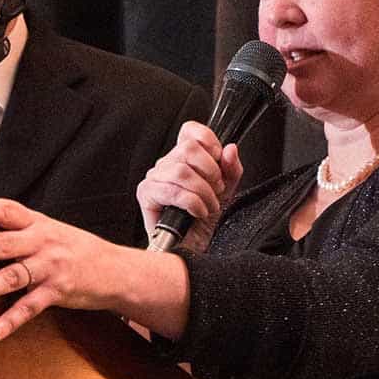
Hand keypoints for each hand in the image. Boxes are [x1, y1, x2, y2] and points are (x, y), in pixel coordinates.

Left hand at [0, 198, 126, 341]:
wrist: (116, 269)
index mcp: (38, 224)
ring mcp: (50, 268)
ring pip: (15, 277)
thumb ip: (19, 230)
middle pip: (7, 244)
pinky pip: (29, 308)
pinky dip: (10, 321)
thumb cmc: (74, 249)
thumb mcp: (49, 230)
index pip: (9, 211)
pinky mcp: (57, 293)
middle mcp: (43, 243)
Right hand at [136, 121, 243, 252]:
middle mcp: (166, 164)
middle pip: (187, 148)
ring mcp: (154, 178)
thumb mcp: (226, 191)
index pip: (189, 131)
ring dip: (203, 191)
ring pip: (181, 171)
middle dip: (210, 171)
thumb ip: (231, 168)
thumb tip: (230, 149)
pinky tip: (198, 212)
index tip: (218, 160)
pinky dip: (193, 203)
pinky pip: (173, 191)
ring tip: (208, 205)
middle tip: (216, 189)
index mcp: (183, 158)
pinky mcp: (146, 195)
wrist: (192, 247)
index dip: (208, 140)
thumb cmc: (204, 220)